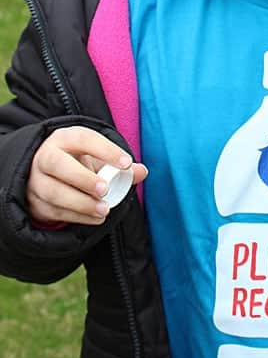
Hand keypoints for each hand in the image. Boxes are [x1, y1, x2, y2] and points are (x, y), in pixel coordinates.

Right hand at [26, 126, 147, 225]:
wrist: (48, 177)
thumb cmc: (79, 163)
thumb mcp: (98, 158)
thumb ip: (121, 165)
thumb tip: (142, 172)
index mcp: (64, 139)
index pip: (83, 139)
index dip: (105, 150)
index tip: (126, 163)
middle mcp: (45, 157)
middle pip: (58, 165)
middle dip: (83, 178)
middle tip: (105, 189)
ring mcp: (36, 181)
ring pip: (53, 192)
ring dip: (81, 203)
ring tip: (104, 209)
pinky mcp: (35, 203)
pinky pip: (55, 211)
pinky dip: (78, 216)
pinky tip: (96, 218)